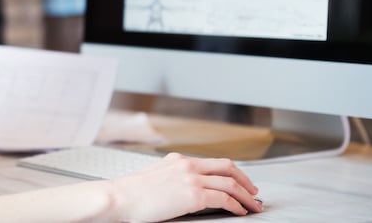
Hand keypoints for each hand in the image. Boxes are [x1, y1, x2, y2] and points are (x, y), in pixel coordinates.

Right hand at [109, 153, 262, 220]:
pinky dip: (236, 205)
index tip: (239, 181)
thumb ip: (172, 179)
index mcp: (177, 160)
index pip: (212, 161)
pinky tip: (240, 211)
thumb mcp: (154, 178)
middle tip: (253, 191)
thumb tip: (182, 189)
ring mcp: (191, 177)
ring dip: (246, 195)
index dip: (231, 171)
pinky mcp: (193, 194)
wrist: (118, 198)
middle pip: (227, 166)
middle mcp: (186, 164)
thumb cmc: (130, 193)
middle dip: (245, 179)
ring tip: (253, 205)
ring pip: (230, 181)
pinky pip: (224, 198)